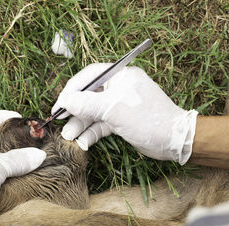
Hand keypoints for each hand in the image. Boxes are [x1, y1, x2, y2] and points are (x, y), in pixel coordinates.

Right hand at [52, 63, 197, 164]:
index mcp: (120, 76)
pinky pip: (101, 124)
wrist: (174, 140)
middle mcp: (118, 88)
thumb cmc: (147, 118)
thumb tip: (64, 101)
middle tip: (59, 121)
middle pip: (88, 96)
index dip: (71, 89)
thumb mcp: (113, 109)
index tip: (59, 104)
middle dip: (74, 110)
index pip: (89, 76)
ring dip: (80, 124)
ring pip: (93, 112)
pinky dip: (91, 132)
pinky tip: (82, 142)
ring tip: (67, 136)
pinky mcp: (120, 120)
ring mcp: (119, 105)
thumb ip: (86, 104)